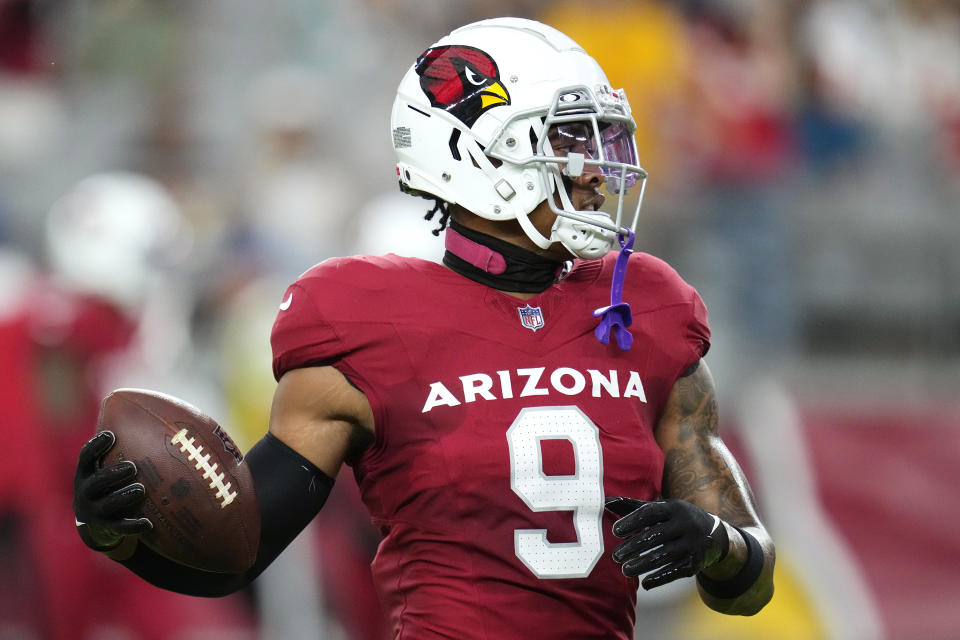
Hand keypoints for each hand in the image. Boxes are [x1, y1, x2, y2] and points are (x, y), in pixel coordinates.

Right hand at [73, 431, 151, 550]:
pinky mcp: (106, 527)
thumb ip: (124, 448)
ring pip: (107, 505)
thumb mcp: (109, 466)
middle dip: (113, 475)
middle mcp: (86, 492)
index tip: (110, 435)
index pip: (86, 457)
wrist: (96, 521)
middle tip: (132, 467)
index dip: (96, 446)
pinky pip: (119, 527)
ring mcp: (94, 511)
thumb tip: (157, 419)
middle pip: (95, 483)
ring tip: (140, 489)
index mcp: (86, 473)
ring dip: (123, 497)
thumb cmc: (110, 483)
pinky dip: (133, 525)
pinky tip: (148, 523)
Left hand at [606, 497, 728, 589]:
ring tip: (625, 570)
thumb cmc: (677, 518)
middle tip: (615, 556)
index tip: (615, 531)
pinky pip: (677, 571)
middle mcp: (686, 524)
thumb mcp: (662, 509)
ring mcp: (693, 543)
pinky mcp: (697, 562)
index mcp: (674, 507)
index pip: (650, 512)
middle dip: (634, 547)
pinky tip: (645, 584)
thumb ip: (634, 506)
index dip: (632, 521)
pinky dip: (660, 578)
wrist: (716, 534)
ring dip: (643, 564)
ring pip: (665, 555)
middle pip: (656, 536)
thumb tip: (606, 502)